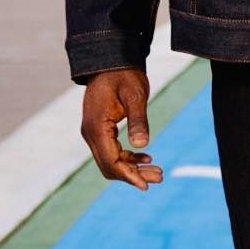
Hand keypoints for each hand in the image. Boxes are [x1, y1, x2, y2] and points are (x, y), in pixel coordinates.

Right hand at [80, 68, 161, 190]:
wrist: (111, 62)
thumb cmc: (124, 75)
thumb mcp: (135, 96)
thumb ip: (138, 120)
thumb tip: (142, 146)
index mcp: (96, 127)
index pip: (110, 161)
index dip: (128, 175)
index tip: (145, 185)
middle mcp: (90, 133)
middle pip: (109, 165)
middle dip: (133, 175)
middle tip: (159, 176)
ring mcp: (93, 132)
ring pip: (111, 160)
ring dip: (132, 168)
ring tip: (157, 171)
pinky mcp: (99, 129)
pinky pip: (111, 151)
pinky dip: (127, 157)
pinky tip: (145, 157)